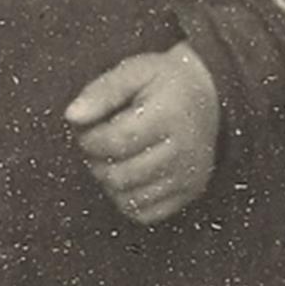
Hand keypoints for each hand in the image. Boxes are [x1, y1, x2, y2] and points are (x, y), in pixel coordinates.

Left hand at [67, 48, 221, 223]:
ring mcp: (188, 177)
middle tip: (97, 144)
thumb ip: (102, 91)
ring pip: (128, 198)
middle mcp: (183, 152)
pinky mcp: (189, 193)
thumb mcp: (135, 71)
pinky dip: (127, 199)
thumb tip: (72, 116)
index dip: (89, 139)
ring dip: (109, 181)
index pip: (115, 142)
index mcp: (169, 116)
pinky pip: (145, 213)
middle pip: (119, 175)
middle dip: (95, 161)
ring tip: (112, 158)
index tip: (86, 129)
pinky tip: (128, 175)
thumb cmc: (167, 82)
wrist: (212, 95)